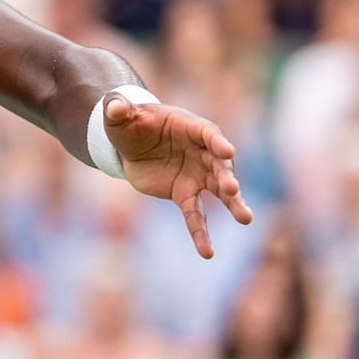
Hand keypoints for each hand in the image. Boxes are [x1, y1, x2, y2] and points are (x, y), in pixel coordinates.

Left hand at [104, 94, 254, 258]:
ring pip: (218, 192)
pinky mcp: (184, 194)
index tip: (227, 152)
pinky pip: (194, 216)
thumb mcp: (120, 115)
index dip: (217, 142)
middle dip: (226, 176)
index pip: (208, 134)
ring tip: (246, 218)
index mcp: (190, 127)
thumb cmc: (130, 123)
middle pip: (219, 165)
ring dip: (232, 204)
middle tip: (232, 188)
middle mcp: (201, 152)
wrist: (129, 144)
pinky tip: (208, 252)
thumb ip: (118, 110)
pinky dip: (200, 233)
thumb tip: (113, 106)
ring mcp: (197, 175)